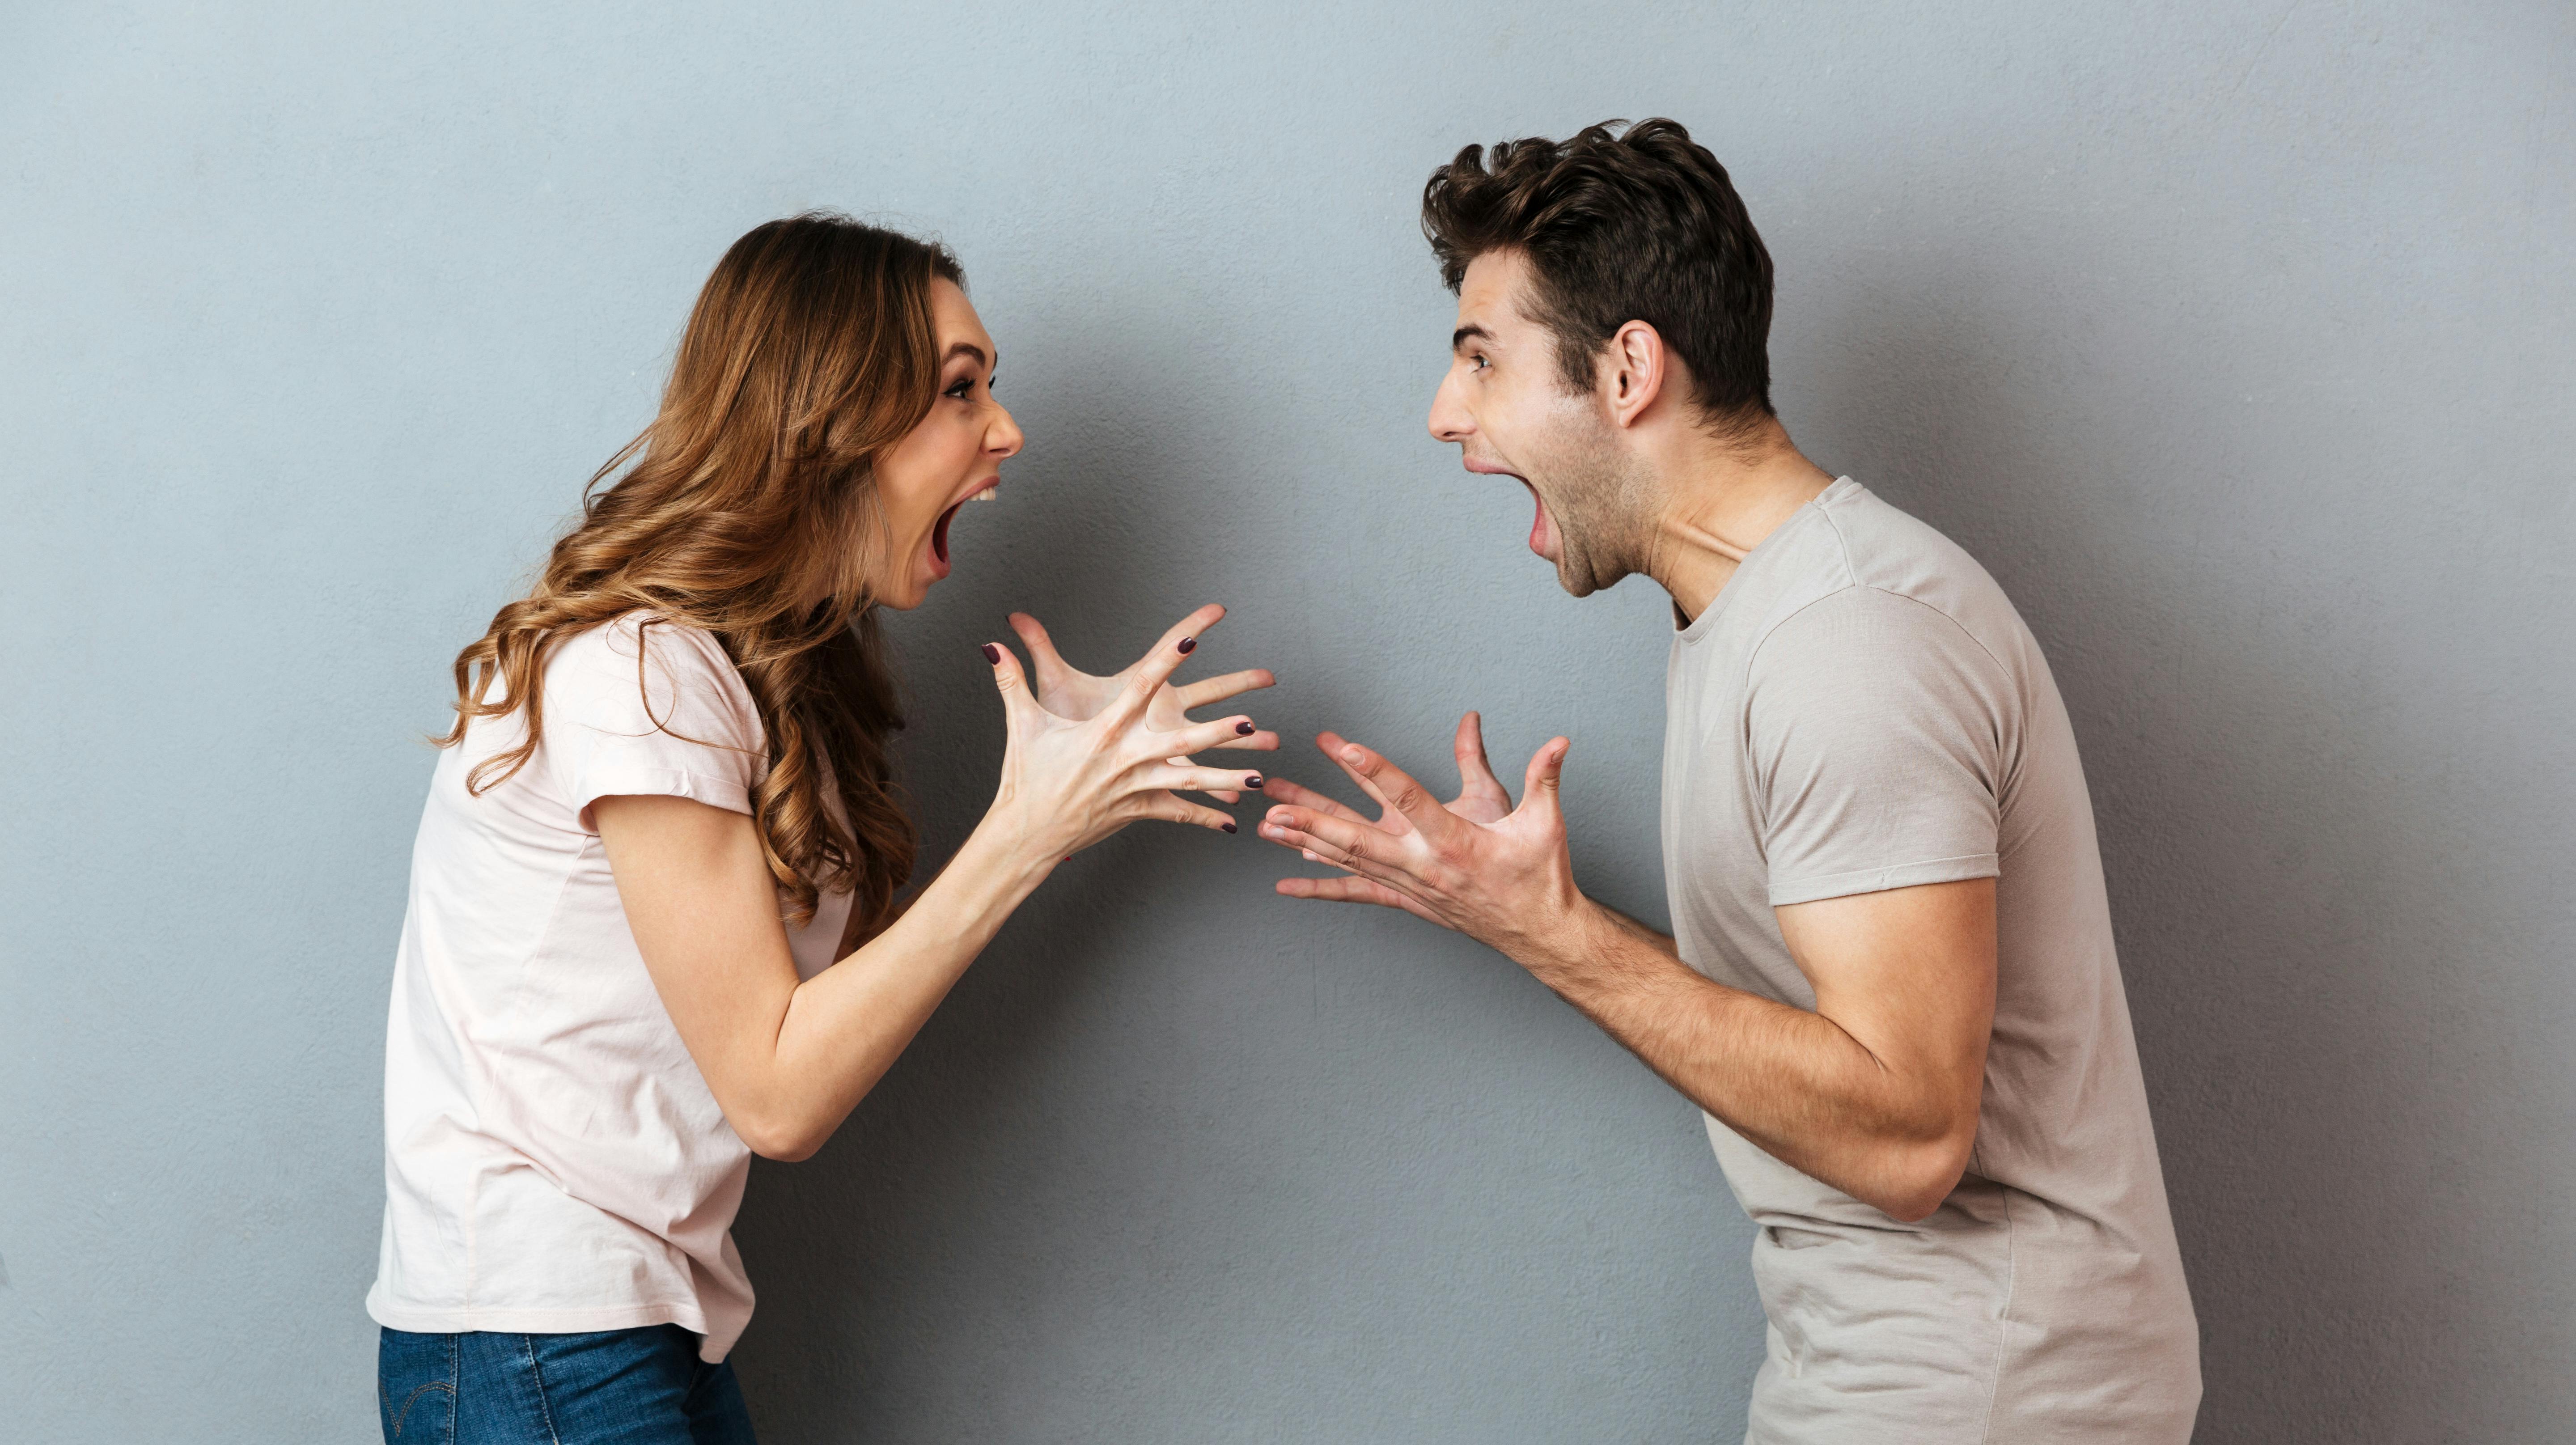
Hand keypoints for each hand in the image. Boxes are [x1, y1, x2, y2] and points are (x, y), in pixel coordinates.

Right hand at [980, 604, 1273, 866]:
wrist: (1025, 832)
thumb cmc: (1025, 776)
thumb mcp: (1022, 724)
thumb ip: (1012, 679)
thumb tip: (993, 642)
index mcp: (1102, 730)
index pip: (1140, 686)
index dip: (1166, 660)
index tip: (1192, 637)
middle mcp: (1124, 758)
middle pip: (1179, 742)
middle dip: (1216, 732)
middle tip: (1250, 720)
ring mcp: (1134, 787)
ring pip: (1189, 781)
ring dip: (1227, 776)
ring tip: (1262, 775)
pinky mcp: (1137, 810)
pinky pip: (1177, 813)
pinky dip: (1206, 816)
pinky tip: (1235, 821)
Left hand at [1256, 712, 1585, 959]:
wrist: (1538, 931)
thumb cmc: (1540, 875)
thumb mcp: (1542, 820)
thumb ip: (1541, 776)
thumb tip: (1557, 740)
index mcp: (1454, 839)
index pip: (1407, 796)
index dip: (1374, 769)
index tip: (1344, 746)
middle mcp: (1423, 863)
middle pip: (1357, 836)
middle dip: (1311, 816)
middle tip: (1273, 800)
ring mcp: (1410, 884)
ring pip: (1348, 859)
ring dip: (1305, 840)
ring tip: (1266, 823)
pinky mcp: (1406, 899)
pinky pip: (1356, 892)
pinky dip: (1320, 887)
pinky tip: (1286, 885)